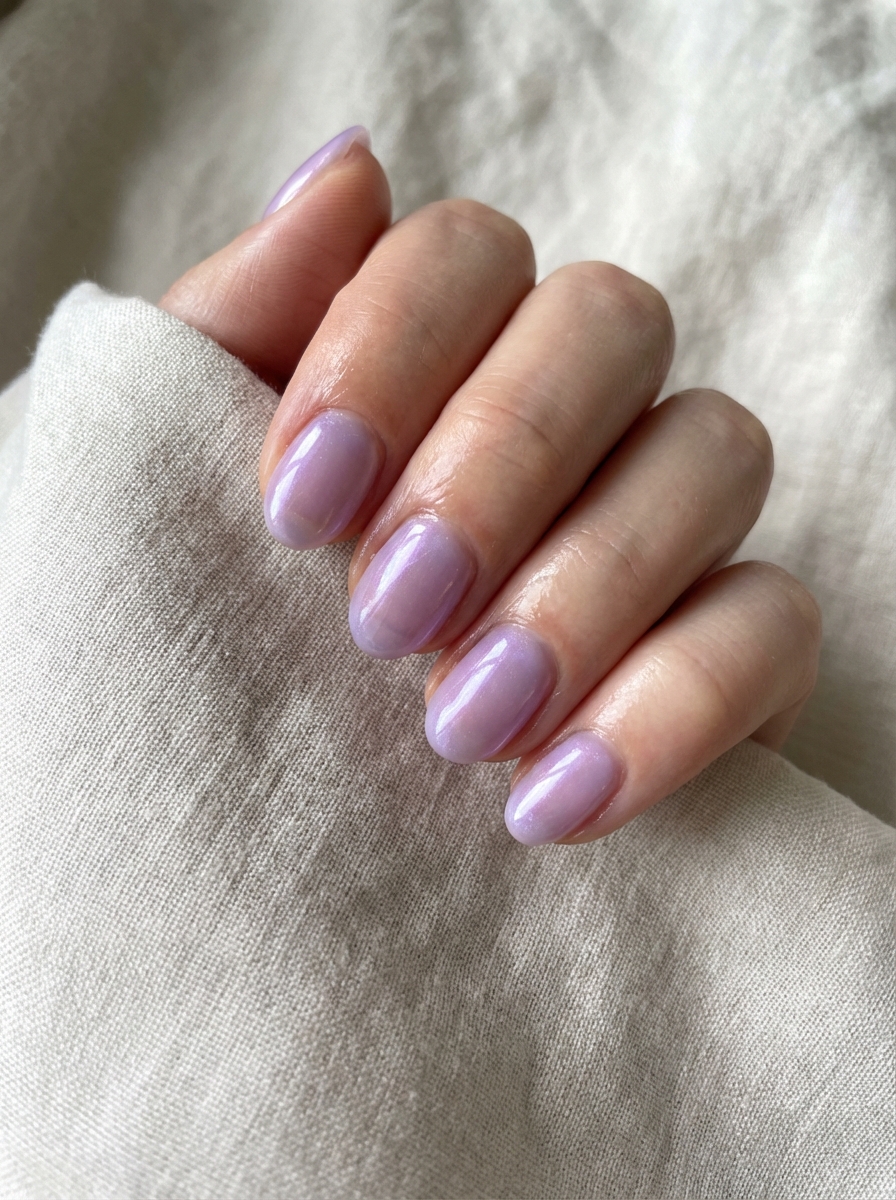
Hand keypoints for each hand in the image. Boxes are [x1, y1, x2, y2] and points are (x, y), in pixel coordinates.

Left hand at [161, 128, 820, 845]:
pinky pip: (776, 624)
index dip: (386, 352)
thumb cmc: (214, 638)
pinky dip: (675, 706)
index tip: (296, 507)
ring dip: (587, 586)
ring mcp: (670, 518)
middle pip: (612, 322)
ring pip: (716, 452)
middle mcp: (574, 407)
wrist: (272, 832)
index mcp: (441, 353)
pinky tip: (554, 800)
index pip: (466, 254)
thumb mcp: (177, 487)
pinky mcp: (739, 647)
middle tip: (387, 619)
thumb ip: (237, 331)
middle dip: (498, 464)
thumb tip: (345, 173)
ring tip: (462, 727)